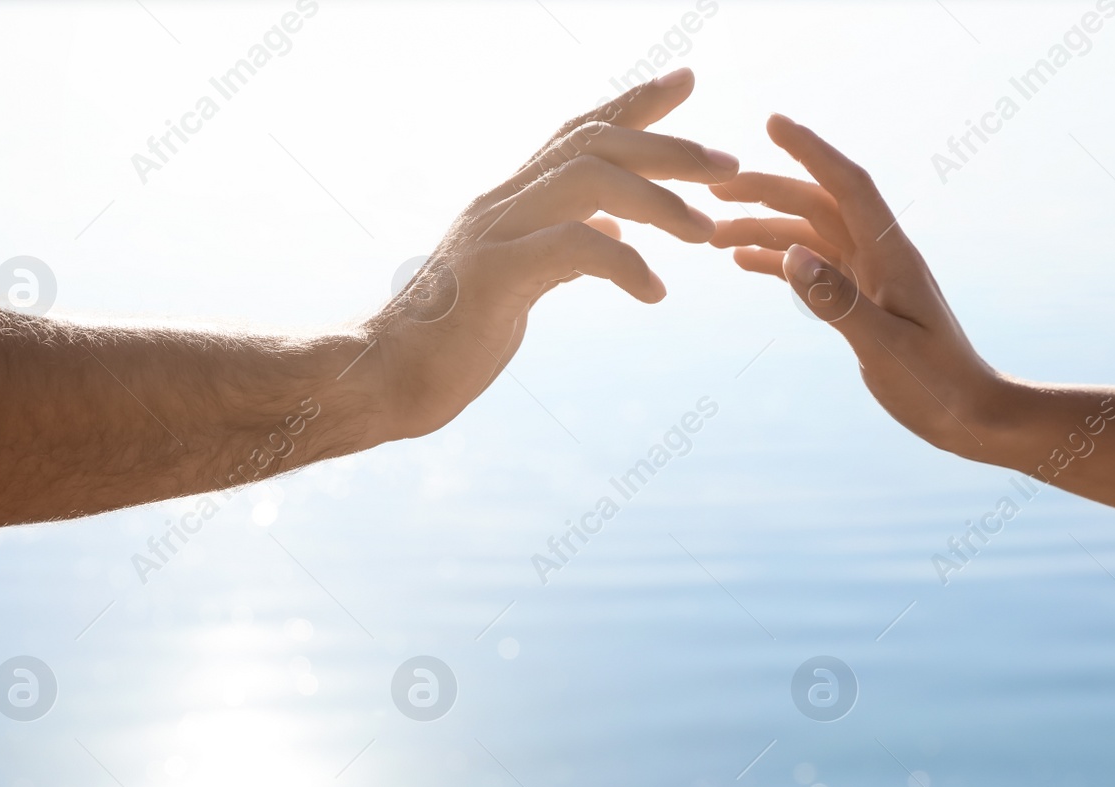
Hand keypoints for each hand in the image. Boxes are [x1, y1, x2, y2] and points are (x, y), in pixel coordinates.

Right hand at [365, 67, 738, 441]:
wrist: (385, 378)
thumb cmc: (450, 340)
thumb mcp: (519, 284)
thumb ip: (560, 250)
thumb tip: (610, 234)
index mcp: (511, 201)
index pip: (579, 133)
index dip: (635, 103)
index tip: (687, 80)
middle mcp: (502, 202)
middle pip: (594, 143)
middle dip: (668, 146)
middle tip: (728, 163)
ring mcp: (494, 233)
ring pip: (588, 182)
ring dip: (658, 202)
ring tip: (705, 231)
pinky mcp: (493, 276)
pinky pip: (571, 247)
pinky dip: (623, 265)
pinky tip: (655, 293)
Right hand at [709, 114, 1004, 459]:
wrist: (971, 414)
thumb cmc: (938, 384)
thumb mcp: (885, 346)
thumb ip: (837, 300)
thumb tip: (791, 253)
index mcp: (892, 256)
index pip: (848, 185)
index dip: (811, 151)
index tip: (773, 123)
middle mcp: (880, 256)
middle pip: (817, 204)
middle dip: (767, 190)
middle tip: (715, 190)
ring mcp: (870, 277)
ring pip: (810, 235)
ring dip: (765, 228)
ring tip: (715, 235)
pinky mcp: (862, 301)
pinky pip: (814, 269)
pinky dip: (779, 260)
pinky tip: (746, 262)